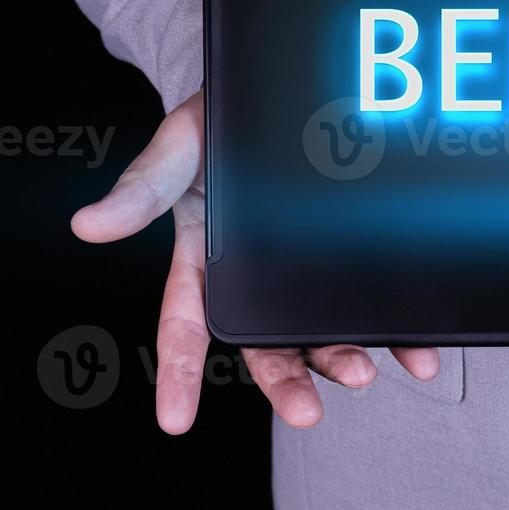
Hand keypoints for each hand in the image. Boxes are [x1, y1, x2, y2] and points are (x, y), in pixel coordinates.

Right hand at [71, 90, 439, 433]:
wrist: (277, 89)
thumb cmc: (215, 125)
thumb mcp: (177, 148)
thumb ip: (142, 189)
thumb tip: (89, 226)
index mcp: (204, 259)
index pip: (185, 326)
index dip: (179, 374)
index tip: (175, 420)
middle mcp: (256, 277)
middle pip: (267, 344)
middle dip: (286, 382)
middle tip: (306, 412)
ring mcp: (307, 269)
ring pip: (323, 330)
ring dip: (344, 358)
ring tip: (366, 374)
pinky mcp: (353, 253)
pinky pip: (372, 297)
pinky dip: (395, 329)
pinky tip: (419, 349)